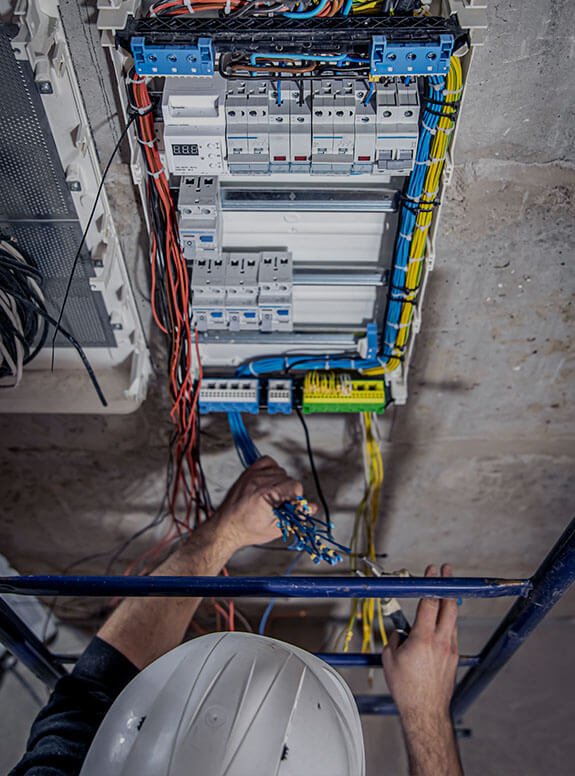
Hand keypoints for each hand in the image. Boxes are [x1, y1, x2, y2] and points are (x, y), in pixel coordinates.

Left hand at [213, 456, 306, 551]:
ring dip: (280, 482)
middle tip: (279, 506)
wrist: (226, 527)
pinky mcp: (248, 472)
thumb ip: (296, 516)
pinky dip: (271, 470)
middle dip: (288, 492)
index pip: (295, 485)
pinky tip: (268, 483)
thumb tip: (313, 507)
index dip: (296, 498)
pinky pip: (267, 461)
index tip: (290, 507)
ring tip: (271, 496)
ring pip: (280, 470)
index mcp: (265, 495)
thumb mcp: (276, 528)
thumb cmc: (248, 530)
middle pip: (288, 478)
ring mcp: (252, 475)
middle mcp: (258, 481)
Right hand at [382, 563, 458, 724]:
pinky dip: (447, 622)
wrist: (425, 711)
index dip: (431, 583)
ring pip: (452, 619)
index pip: (430, 602)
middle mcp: (440, 641)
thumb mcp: (389, 660)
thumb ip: (393, 640)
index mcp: (423, 638)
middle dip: (448, 585)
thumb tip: (397, 633)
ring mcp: (450, 649)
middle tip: (447, 572)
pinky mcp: (453, 657)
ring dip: (449, 603)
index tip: (432, 571)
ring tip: (444, 592)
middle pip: (449, 606)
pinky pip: (452, 633)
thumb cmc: (407, 689)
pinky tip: (441, 621)